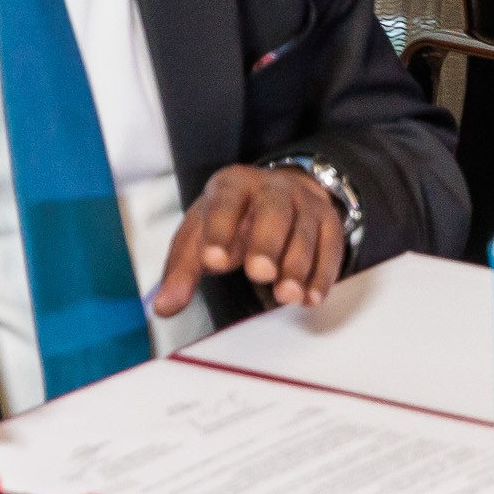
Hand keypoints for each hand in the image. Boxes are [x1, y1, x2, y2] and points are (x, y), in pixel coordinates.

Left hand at [154, 163, 346, 314]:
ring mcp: (305, 203)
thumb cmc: (230, 222)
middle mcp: (272, 188)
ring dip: (297, 266)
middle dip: (267, 242)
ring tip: (286, 296)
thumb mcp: (200, 237)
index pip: (225, 203)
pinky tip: (310, 299)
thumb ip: (182, 272)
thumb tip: (162, 308)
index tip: (214, 262)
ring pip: (305, 231)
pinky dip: (322, 275)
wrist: (278, 196)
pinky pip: (331, 247)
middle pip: (273, 211)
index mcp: (232, 185)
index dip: (220, 230)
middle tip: (260, 274)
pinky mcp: (329, 222)